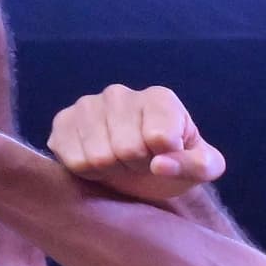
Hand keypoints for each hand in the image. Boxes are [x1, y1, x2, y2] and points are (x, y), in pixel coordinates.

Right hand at [49, 84, 226, 205]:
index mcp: (159, 98)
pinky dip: (88, 172)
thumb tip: (161, 164)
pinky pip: (73, 160)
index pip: (161, 140)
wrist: (137, 170)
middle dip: (137, 167)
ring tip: (119, 162)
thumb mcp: (203, 168)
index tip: (164, 158)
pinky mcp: (62, 122)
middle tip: (139, 164)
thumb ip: (198, 165)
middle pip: (127, 150)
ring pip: (99, 157)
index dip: (165, 161)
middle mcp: (120, 93)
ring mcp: (87, 105)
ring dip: (112, 171)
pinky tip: (96, 161)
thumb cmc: (173, 163)